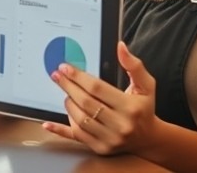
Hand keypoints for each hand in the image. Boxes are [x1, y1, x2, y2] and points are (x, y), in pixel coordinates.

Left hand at [42, 42, 158, 154]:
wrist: (148, 139)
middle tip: (57, 76)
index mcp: (130, 108)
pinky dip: (60, 130)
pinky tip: (47, 123)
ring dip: (68, 104)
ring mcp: (109, 139)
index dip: (79, 76)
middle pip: (85, 103)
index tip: (66, 67)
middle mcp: (120, 125)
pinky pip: (75, 137)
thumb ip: (134, 65)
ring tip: (66, 93)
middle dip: (68, 87)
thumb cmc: (144, 108)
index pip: (97, 89)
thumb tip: (120, 47)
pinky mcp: (100, 148)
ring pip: (79, 120)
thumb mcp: (146, 85)